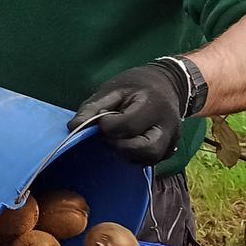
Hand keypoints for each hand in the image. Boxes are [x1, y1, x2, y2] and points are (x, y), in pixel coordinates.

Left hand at [70, 62, 185, 165]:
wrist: (166, 84)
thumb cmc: (135, 86)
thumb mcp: (112, 89)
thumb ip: (92, 108)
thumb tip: (72, 128)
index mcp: (153, 104)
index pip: (128, 126)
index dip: (108, 126)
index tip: (101, 119)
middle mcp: (168, 125)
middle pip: (145, 148)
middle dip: (120, 146)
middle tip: (108, 135)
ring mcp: (172, 139)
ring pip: (150, 159)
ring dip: (128, 154)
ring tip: (117, 140)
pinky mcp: (171, 149)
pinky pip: (152, 161)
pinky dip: (136, 157)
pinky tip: (127, 144)